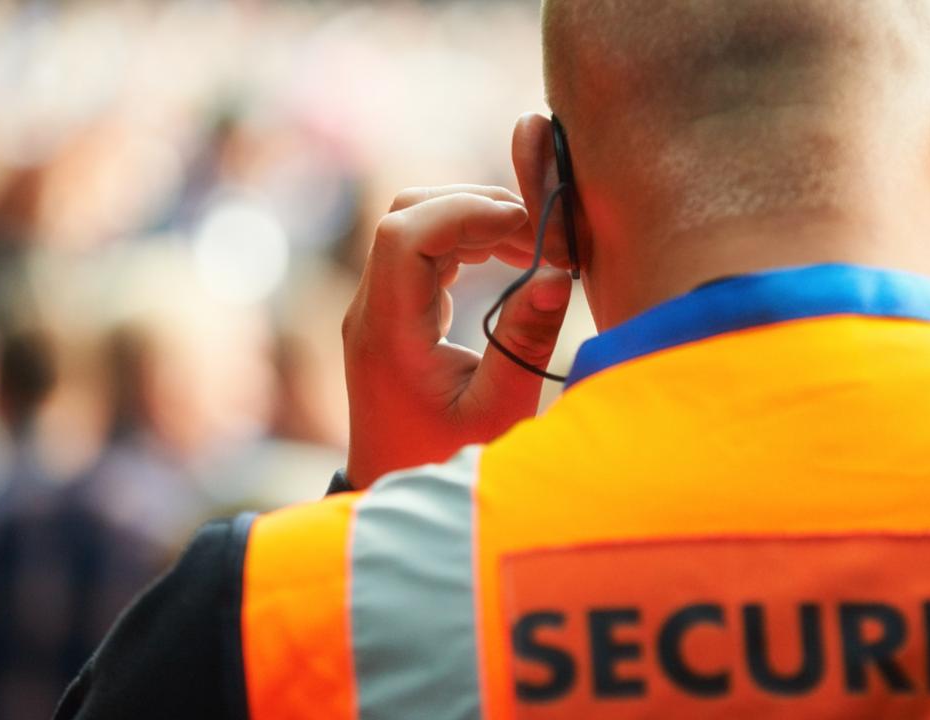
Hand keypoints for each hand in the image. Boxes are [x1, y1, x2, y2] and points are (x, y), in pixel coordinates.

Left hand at [342, 185, 572, 487]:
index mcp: (388, 331)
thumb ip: (524, 342)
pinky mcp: (395, 311)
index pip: (406, 233)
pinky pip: (424, 251)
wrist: (397, 492)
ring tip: (536, 246)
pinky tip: (512, 260)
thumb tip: (557, 276)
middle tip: (541, 234)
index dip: (465, 212)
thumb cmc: (446, 462)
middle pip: (407, 213)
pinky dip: (468, 242)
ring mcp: (378, 307)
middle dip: (476, 207)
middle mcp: (372, 309)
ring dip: (475, 221)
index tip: (526, 227)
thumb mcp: (497, 411)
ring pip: (415, 224)